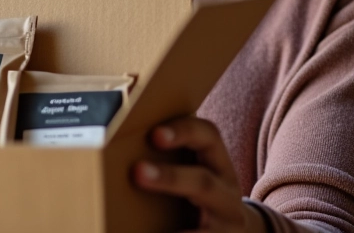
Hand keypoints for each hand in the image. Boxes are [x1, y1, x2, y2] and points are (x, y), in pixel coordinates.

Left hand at [133, 116, 265, 232]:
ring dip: (174, 214)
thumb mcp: (195, 169)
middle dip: (170, 177)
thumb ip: (169, 155)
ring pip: (205, 224)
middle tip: (137, 172)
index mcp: (218, 162)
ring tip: (137, 223)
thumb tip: (119, 145)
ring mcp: (227, 223)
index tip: (154, 134)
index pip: (208, 135)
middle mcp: (227, 192)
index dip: (182, 131)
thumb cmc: (198, 189)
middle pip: (203, 182)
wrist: (234, 230)